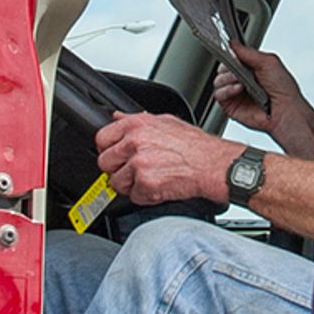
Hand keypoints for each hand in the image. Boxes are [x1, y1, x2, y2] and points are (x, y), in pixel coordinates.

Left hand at [95, 110, 233, 206]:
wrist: (212, 164)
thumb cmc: (194, 145)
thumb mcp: (165, 121)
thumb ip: (136, 120)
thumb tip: (117, 117)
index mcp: (136, 125)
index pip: (102, 138)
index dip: (108, 149)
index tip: (115, 155)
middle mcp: (134, 143)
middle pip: (105, 162)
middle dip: (116, 169)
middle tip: (132, 170)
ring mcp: (138, 164)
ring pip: (116, 183)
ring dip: (130, 185)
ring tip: (149, 178)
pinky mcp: (146, 184)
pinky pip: (134, 196)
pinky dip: (145, 196)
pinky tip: (158, 186)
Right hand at [215, 44, 313, 158]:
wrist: (285, 110)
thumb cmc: (283, 90)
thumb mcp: (268, 62)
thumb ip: (248, 52)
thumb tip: (233, 44)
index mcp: (250, 68)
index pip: (231, 58)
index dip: (230, 55)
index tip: (232, 54)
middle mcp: (241, 80)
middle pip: (222, 68)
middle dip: (228, 66)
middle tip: (238, 69)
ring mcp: (235, 93)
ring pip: (218, 80)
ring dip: (228, 78)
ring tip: (241, 81)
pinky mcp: (230, 106)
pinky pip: (218, 95)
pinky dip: (226, 90)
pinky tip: (238, 89)